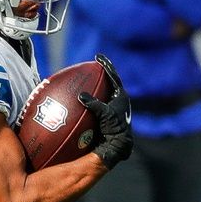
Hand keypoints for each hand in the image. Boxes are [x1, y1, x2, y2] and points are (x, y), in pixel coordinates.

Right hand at [78, 53, 132, 168]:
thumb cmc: (114, 128)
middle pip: (108, 83)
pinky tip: (79, 99)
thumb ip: (94, 104)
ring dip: (95, 86)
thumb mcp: (105, 114)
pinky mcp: (106, 115)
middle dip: (101, 74)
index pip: (113, 77)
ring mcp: (112, 108)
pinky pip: (97, 103)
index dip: (106, 66)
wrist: (118, 144)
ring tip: (85, 78)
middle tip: (92, 66)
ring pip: (103, 93)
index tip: (98, 57)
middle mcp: (117, 100)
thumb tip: (81, 96)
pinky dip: (89, 99)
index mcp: (121, 96)